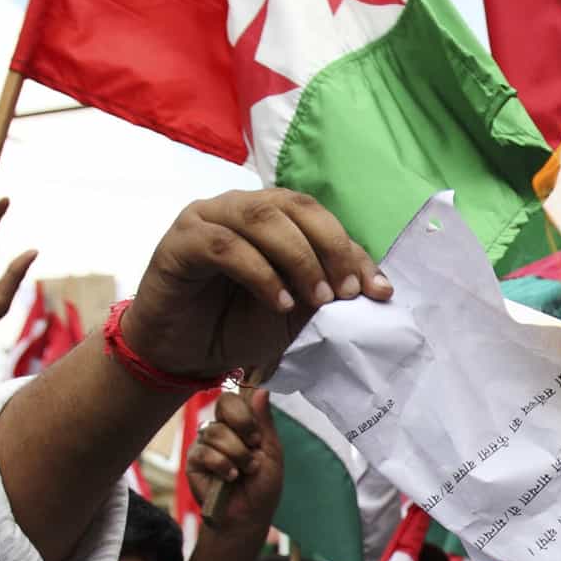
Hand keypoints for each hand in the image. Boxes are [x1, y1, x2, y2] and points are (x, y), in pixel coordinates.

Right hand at [120, 189, 388, 385]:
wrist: (182, 353)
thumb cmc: (236, 326)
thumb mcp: (293, 314)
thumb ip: (323, 294)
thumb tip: (371, 289)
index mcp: (273, 216)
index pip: (321, 220)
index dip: (352, 251)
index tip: (378, 290)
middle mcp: (242, 207)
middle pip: (296, 207)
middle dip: (330, 248)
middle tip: (347, 292)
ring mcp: (209, 217)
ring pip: (262, 218)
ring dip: (299, 258)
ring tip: (318, 298)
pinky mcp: (182, 239)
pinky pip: (226, 245)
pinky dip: (260, 273)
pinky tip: (278, 301)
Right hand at [184, 386, 282, 531]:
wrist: (248, 516)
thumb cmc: (262, 486)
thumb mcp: (272, 453)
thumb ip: (264, 422)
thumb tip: (262, 390)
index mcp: (240, 424)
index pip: (235, 398)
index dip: (245, 412)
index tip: (256, 437)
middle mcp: (221, 429)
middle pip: (223, 404)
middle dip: (242, 426)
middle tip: (252, 448)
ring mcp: (205, 443)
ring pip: (215, 431)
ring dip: (236, 454)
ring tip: (243, 471)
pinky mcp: (193, 460)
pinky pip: (204, 451)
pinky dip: (221, 465)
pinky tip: (229, 478)